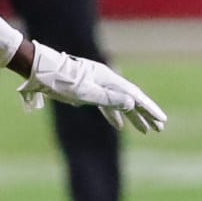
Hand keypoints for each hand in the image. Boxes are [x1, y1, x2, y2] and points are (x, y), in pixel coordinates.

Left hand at [18, 42, 166, 132]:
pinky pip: (106, 103)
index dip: (149, 110)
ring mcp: (97, 83)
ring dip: (132, 116)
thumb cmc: (60, 81)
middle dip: (145, 115)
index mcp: (108, 79)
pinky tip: (118, 125)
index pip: (135, 97)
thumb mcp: (85, 92)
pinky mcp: (87, 89)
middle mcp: (106, 80)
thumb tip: (132, 103)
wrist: (39, 69)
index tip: (162, 121)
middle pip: (131, 99)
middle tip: (159, 129)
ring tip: (144, 131)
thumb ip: (109, 99)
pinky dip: (114, 114)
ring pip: (119, 102)